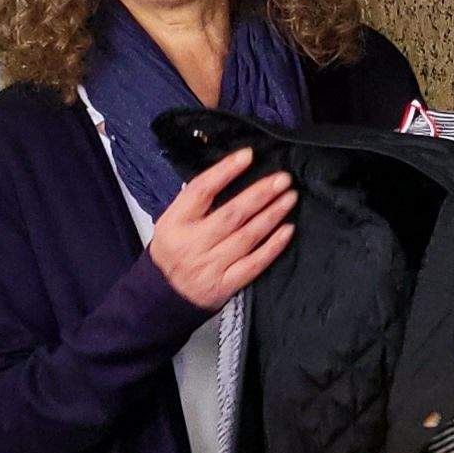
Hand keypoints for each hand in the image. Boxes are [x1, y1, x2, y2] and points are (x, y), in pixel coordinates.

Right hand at [148, 150, 292, 309]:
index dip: (225, 171)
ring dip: (271, 215)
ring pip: (246, 237)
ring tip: (289, 198)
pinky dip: (273, 246)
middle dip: (260, 194)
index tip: (247, 156)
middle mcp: (192, 244)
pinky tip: (287, 230)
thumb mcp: (171, 222)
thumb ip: (195, 202)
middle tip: (282, 179)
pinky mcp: (225, 285)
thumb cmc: (174, 251)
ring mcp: (209, 266)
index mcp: (175, 223)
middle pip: (230, 214)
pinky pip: (254, 263)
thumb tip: (229, 172)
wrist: (164, 296)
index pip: (201, 191)